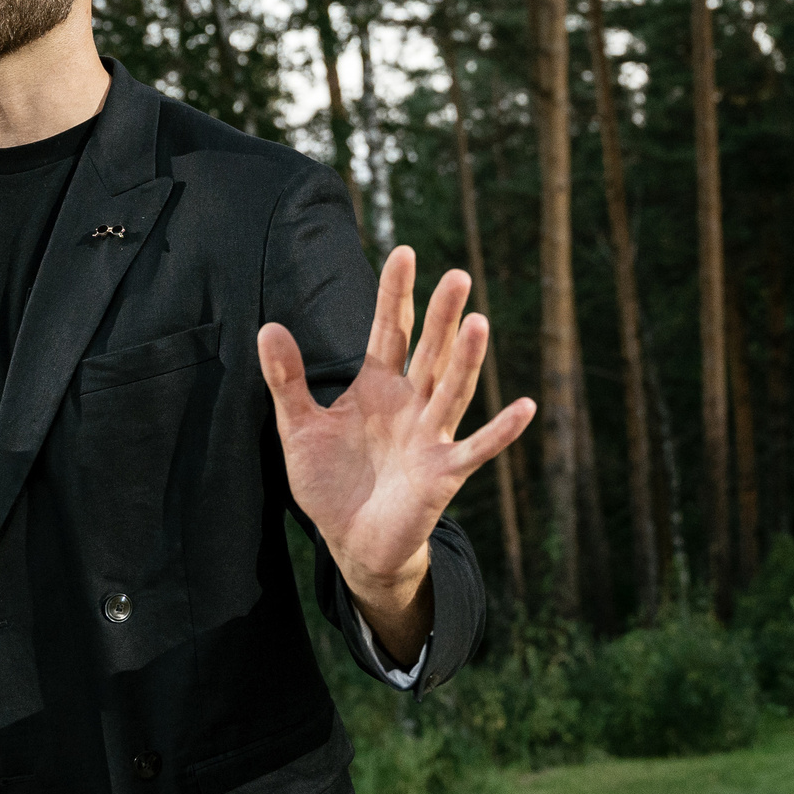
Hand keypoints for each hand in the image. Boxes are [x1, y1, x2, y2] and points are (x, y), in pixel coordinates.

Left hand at [259, 247, 534, 664]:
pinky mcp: (443, 474)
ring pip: (452, 390)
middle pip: (430, 351)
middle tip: (457, 276)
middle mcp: (411, 403)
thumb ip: (287, 380)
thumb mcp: (298, 427)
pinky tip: (525, 408)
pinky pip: (476, 449)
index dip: (396, 294)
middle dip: (442, 316)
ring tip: (477, 323)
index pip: (391, 330)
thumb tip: (267, 327)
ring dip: (466, 359)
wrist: (351, 542)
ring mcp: (431, 436)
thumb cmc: (331, 483)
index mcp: (378, 386)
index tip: (404, 251)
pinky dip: (500, 431)